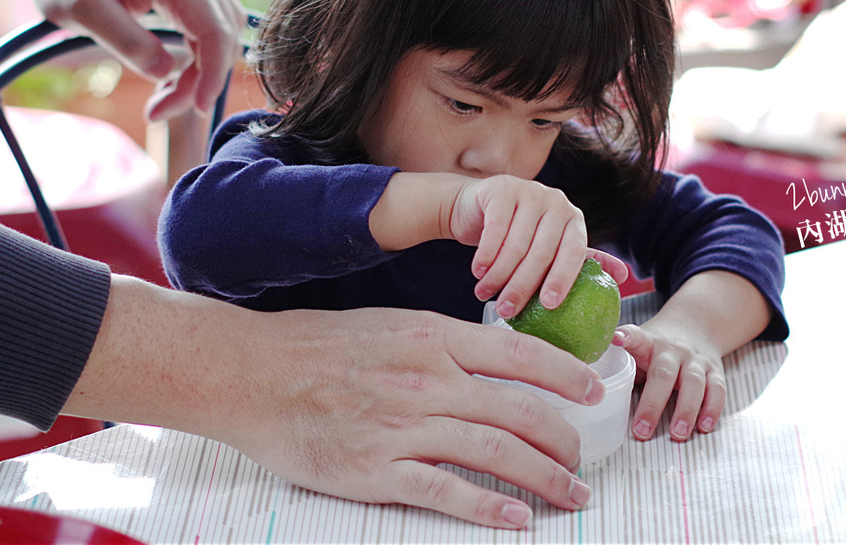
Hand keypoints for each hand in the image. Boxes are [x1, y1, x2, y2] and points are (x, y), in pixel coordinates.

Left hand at [20, 0, 245, 120]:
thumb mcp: (84, 11)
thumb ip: (125, 40)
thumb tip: (165, 72)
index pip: (216, 33)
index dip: (214, 75)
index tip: (198, 108)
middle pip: (222, 40)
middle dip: (199, 83)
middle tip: (156, 110)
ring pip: (221, 38)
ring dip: (200, 74)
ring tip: (162, 96)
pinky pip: (210, 32)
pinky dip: (198, 61)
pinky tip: (170, 77)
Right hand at [69, 281, 605, 528]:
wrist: (252, 374)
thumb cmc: (319, 347)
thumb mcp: (391, 325)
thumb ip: (442, 345)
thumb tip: (495, 362)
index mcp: (432, 337)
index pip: (519, 353)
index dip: (565, 374)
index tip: (594, 390)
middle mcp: (427, 379)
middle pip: (520, 410)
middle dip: (563, 438)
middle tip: (583, 460)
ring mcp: (403, 426)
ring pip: (496, 452)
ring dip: (543, 477)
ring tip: (568, 494)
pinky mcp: (377, 470)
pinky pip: (447, 492)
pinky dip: (488, 508)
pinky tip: (515, 520)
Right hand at [449, 175, 626, 317]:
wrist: (478, 208)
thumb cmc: (518, 235)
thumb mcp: (550, 248)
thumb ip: (581, 261)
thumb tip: (623, 277)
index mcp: (574, 220)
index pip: (574, 253)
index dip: (563, 280)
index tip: (549, 306)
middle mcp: (556, 202)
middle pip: (542, 252)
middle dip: (523, 286)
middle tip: (507, 311)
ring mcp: (530, 192)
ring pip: (516, 244)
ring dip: (499, 275)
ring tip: (485, 294)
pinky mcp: (502, 190)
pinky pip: (496, 230)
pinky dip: (486, 255)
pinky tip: (478, 272)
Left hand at [613, 320, 725, 441]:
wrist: (697, 324)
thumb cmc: (657, 346)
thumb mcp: (639, 347)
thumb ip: (621, 365)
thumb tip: (590, 392)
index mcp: (648, 342)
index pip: (636, 337)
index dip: (625, 337)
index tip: (616, 339)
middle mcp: (673, 350)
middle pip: (664, 374)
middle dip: (653, 403)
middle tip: (642, 430)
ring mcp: (696, 360)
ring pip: (694, 383)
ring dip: (686, 410)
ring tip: (677, 434)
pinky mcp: (714, 371)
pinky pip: (716, 389)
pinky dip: (712, 409)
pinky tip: (704, 427)